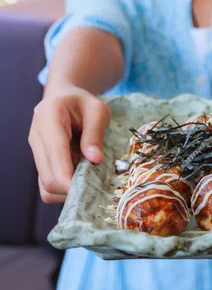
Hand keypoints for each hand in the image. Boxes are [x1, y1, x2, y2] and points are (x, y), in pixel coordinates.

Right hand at [28, 86, 110, 203]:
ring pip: (46, 186)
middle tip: (96, 183)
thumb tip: (95, 160)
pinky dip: (64, 188)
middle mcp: (36, 135)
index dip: (68, 175)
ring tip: (87, 175)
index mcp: (49, 115)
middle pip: (48, 176)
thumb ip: (95, 133)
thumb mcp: (98, 110)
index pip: (55, 151)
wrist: (64, 100)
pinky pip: (47, 187)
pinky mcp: (38, 163)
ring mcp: (35, 151)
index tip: (86, 188)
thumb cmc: (83, 104)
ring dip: (69, 189)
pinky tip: (78, 175)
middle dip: (72, 186)